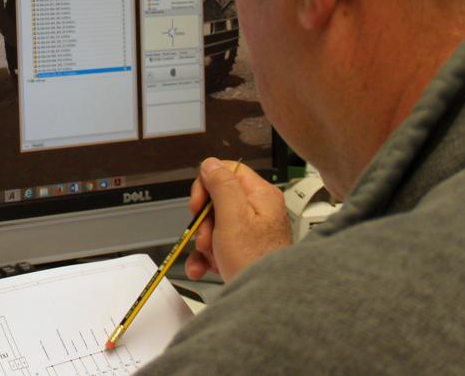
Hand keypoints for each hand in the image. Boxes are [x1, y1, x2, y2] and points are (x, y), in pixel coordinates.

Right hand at [185, 157, 292, 281]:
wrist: (265, 300)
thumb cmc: (256, 262)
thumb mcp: (233, 218)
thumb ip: (221, 186)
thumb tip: (211, 164)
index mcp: (260, 196)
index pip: (226, 172)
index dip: (206, 186)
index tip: (199, 206)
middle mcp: (257, 211)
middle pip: (216, 200)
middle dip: (203, 221)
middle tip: (207, 237)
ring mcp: (250, 232)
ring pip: (213, 225)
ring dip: (203, 242)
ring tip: (210, 256)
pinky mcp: (242, 250)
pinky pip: (216, 245)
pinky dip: (205, 257)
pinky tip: (203, 267)